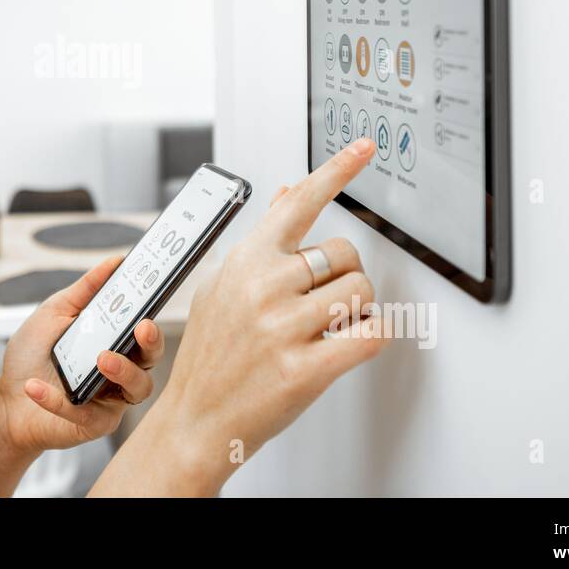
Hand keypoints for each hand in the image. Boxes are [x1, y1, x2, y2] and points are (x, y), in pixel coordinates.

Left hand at [0, 254, 166, 458]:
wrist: (8, 398)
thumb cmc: (33, 355)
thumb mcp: (54, 313)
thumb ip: (84, 290)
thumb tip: (114, 262)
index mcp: (115, 341)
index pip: (143, 327)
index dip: (152, 312)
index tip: (154, 294)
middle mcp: (121, 369)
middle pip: (152, 357)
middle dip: (153, 342)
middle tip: (142, 327)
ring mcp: (111, 398)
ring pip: (138, 388)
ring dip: (123, 371)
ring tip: (101, 358)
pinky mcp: (95, 423)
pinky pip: (89, 413)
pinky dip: (59, 400)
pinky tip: (36, 387)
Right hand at [152, 137, 390, 484]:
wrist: (196, 421)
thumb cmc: (212, 355)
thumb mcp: (224, 285)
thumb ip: (263, 239)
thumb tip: (287, 193)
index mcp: (246, 260)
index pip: (298, 202)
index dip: (337, 170)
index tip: (365, 147)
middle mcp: (263, 287)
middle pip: (346, 255)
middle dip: (345, 278)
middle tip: (320, 305)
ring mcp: (282, 328)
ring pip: (363, 294)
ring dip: (358, 312)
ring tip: (326, 329)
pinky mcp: (304, 370)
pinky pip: (372, 335)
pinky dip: (371, 338)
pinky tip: (345, 345)